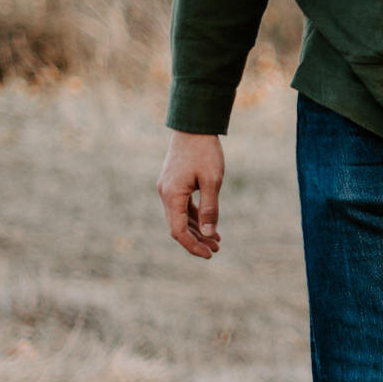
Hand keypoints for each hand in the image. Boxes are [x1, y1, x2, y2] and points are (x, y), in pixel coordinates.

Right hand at [158, 131, 224, 258]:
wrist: (194, 127)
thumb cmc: (205, 152)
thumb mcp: (212, 181)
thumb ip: (210, 208)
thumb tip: (210, 233)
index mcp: (172, 195)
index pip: (178, 231)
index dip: (193, 245)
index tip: (209, 254)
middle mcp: (165, 194)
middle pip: (178, 226)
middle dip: (197, 240)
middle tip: (216, 250)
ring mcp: (168, 189)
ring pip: (181, 217)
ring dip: (197, 230)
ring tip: (217, 242)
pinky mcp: (174, 184)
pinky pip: (183, 207)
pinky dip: (196, 217)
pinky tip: (211, 225)